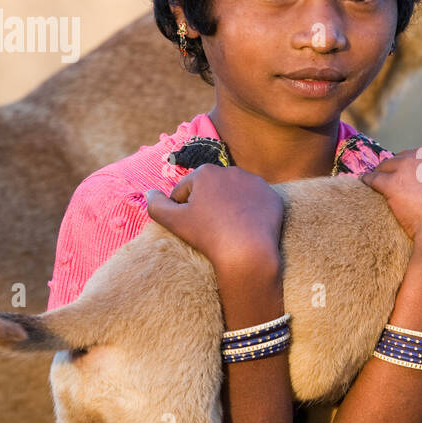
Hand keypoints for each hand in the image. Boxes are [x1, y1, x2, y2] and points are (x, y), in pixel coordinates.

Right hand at [145, 165, 283, 276]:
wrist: (248, 252)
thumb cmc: (208, 235)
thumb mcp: (173, 222)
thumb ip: (155, 205)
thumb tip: (149, 193)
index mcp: (205, 172)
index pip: (185, 189)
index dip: (182, 209)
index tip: (189, 225)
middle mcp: (232, 171)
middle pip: (211, 189)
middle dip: (207, 204)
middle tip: (209, 228)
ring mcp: (256, 182)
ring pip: (234, 194)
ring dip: (229, 206)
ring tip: (227, 227)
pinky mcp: (273, 197)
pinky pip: (256, 203)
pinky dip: (251, 212)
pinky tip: (247, 227)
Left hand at [357, 143, 421, 260]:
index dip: (419, 166)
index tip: (414, 176)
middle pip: (406, 157)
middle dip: (400, 169)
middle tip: (396, 181)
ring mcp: (408, 166)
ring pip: (388, 165)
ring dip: (382, 173)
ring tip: (376, 180)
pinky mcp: (392, 182)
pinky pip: (373, 178)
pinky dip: (368, 180)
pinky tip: (364, 183)